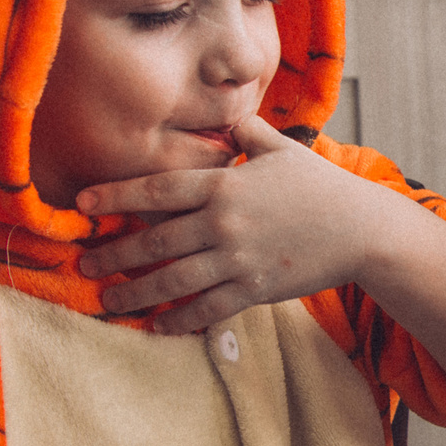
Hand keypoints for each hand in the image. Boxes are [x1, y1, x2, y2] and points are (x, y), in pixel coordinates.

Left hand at [77, 115, 379, 333]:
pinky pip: (208, 309)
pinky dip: (179, 321)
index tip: (83, 205)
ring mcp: (239, 260)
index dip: (116, 197)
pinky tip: (157, 327)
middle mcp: (224, 223)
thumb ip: (248, 133)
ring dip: (135, 292)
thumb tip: (231, 117)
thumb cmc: (322, 187)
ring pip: (174, 280)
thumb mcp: (283, 149)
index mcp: (226, 185)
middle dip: (114, 253)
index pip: (159, 190)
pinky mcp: (256, 289)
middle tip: (83, 263)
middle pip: (155, 241)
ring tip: (107, 300)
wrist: (362, 230)